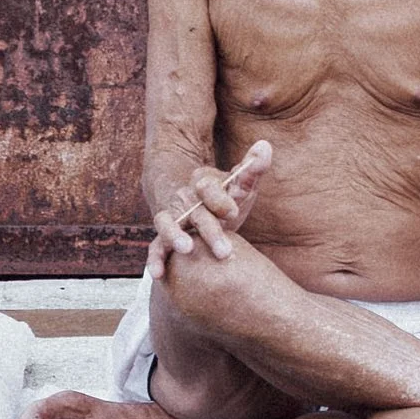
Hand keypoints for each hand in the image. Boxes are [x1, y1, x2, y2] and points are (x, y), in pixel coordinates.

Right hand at [150, 139, 271, 263]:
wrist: (199, 209)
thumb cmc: (227, 200)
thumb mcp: (241, 184)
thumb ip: (252, 168)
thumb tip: (265, 145)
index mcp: (204, 183)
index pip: (208, 187)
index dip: (219, 200)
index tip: (232, 212)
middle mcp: (185, 198)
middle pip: (195, 211)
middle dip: (209, 230)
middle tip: (225, 251)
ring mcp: (173, 217)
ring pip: (167, 222)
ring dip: (174, 235)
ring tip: (186, 250)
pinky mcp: (164, 239)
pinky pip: (155, 246)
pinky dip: (154, 259)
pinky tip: (157, 273)